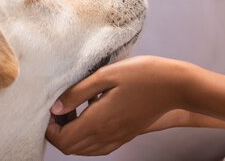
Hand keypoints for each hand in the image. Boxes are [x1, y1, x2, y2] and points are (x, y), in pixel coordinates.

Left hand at [46, 56, 181, 155]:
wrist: (174, 85)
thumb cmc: (142, 74)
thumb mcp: (106, 75)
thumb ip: (78, 93)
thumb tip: (56, 108)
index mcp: (98, 121)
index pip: (63, 140)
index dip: (50, 128)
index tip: (51, 109)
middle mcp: (107, 135)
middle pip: (71, 148)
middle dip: (58, 132)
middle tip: (61, 107)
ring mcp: (118, 138)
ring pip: (85, 150)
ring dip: (72, 136)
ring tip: (74, 111)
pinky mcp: (127, 135)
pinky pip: (100, 148)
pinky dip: (87, 139)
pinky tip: (90, 118)